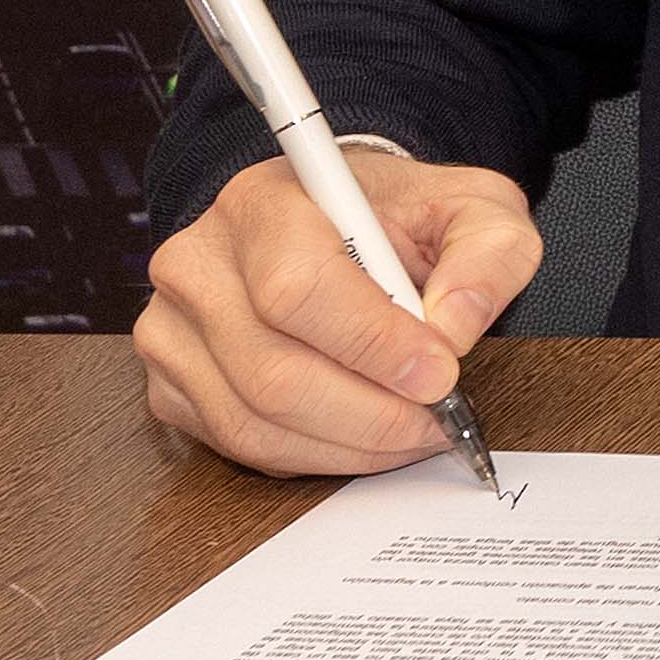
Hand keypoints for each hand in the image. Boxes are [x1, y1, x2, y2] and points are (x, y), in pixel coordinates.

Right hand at [135, 150, 539, 477]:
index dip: (373, 345)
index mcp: (261, 204)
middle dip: (373, 413)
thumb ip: (488, 254)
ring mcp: (172, 330)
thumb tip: (456, 327)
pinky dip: (314, 455)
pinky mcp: (172, 385)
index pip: (298, 289)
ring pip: (256, 422)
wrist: (337, 223)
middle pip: (274, 373)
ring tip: (411, 431)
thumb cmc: (395, 217)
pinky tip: (362, 435)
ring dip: (349, 445)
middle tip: (437, 418)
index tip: (439, 372)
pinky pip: (241, 446)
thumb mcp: (470, 207)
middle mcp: (198, 265)